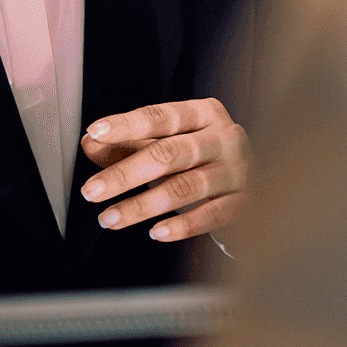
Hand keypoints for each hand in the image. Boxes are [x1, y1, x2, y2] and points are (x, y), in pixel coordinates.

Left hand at [79, 98, 247, 241]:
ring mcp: (238, 170)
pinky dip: (182, 226)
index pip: (160, 116)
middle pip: (169, 153)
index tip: (95, 133)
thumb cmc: (202, 157)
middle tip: (91, 191)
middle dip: (124, 174)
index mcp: (203, 114)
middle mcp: (224, 137)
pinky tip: (156, 232)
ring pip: (185, 187)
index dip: (126, 124)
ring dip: (142, 206)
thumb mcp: (166, 142)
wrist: (256, 182)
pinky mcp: (244, 202)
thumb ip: (128, 143)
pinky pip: (211, 215)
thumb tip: (90, 144)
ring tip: (110, 218)